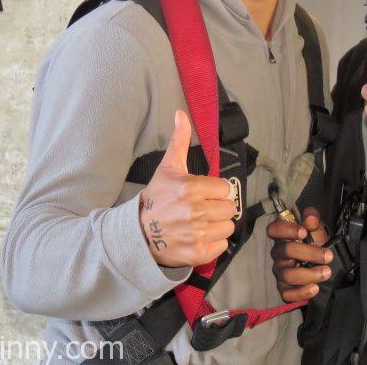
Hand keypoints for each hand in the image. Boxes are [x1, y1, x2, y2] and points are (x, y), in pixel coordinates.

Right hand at [138, 110, 236, 267]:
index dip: (216, 192)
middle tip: (202, 209)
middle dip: (218, 208)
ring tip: (200, 224)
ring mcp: (196, 234)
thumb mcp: (168, 167)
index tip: (204, 194)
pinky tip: (199, 237)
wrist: (137, 233)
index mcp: (190, 188)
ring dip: (217, 226)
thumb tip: (181, 113)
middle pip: (229, 209)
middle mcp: (195, 212)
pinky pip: (222, 246)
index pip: (226, 189)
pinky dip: (214, 243)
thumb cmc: (156, 198)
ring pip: (228, 227)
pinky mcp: (197, 253)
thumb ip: (179, 140)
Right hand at [267, 206, 332, 301]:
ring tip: (326, 272)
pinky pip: (287, 293)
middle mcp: (279, 255)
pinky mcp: (284, 289)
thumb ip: (314, 220)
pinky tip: (314, 288)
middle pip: (286, 251)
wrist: (323, 266)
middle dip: (309, 253)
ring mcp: (280, 272)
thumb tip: (310, 218)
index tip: (304, 232)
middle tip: (328, 256)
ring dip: (309, 274)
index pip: (273, 229)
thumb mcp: (318, 231)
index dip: (286, 229)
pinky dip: (301, 292)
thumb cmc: (316, 245)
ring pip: (288, 274)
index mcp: (284, 237)